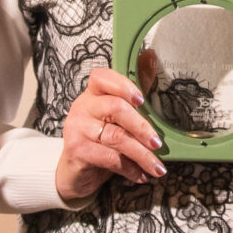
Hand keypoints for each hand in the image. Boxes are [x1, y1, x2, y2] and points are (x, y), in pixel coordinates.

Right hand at [54, 68, 167, 201]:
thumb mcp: (117, 118)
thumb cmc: (100, 141)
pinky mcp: (77, 151)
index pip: (102, 77)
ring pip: (116, 137)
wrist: (74, 173)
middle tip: (158, 143)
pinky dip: (130, 169)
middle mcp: (82, 107)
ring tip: (157, 167)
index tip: (142, 99)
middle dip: (142, 126)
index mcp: (93, 94)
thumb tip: (152, 56)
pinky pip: (111, 158)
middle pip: (115, 108)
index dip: (123, 85)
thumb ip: (134, 92)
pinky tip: (141, 175)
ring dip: (142, 154)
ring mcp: (77, 129)